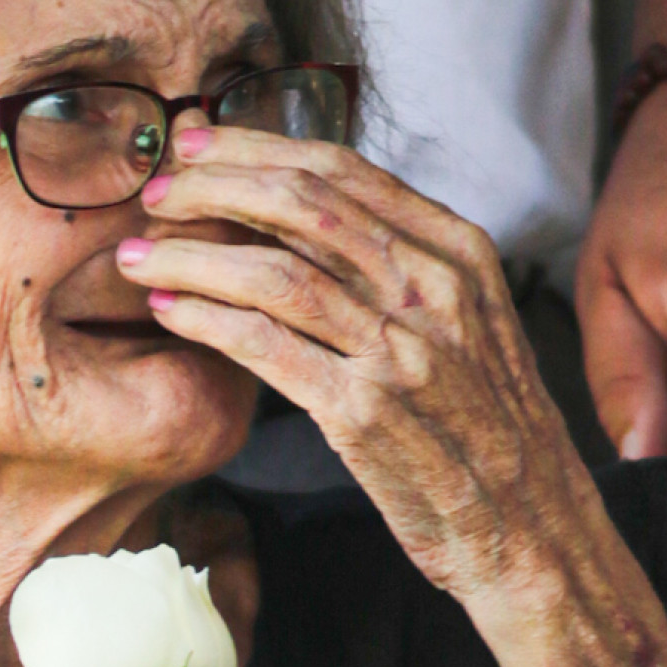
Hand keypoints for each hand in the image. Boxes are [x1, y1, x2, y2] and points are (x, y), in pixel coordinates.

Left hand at [114, 125, 590, 614]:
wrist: (527, 524)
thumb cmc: (487, 428)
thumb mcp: (470, 323)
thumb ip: (406, 267)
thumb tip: (317, 215)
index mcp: (457, 252)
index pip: (342, 170)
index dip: (257, 148)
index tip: (198, 142)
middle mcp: (431, 289)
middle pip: (301, 206)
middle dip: (213, 187)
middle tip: (156, 192)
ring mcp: (399, 350)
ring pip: (274, 272)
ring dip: (192, 256)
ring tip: (138, 255)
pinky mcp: (363, 411)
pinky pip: (266, 345)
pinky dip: (207, 320)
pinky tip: (170, 312)